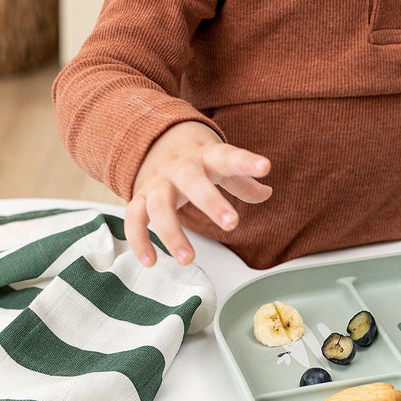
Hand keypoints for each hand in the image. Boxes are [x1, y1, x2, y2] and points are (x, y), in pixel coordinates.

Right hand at [124, 121, 271, 266]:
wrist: (154, 138)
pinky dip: (139, 240)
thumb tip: (267, 193)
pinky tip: (151, 262)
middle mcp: (180, 167)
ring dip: (172, 234)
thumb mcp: (219, 160)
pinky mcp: (140, 197)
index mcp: (206, 156)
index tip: (265, 166)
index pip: (228, 156)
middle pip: (193, 181)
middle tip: (232, 224)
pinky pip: (134, 218)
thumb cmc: (195, 156)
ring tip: (188, 260)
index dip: (246, 161)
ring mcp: (158, 182)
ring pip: (160, 206)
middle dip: (212, 202)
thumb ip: (242, 181)